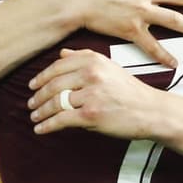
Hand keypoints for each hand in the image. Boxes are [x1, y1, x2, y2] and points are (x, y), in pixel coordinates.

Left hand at [27, 49, 161, 137]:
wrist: (151, 111)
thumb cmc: (131, 91)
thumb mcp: (109, 67)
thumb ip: (84, 58)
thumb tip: (62, 53)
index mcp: (93, 60)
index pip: (57, 67)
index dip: (41, 78)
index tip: (33, 85)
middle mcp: (91, 74)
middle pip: (53, 85)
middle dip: (38, 97)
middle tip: (31, 104)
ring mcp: (90, 94)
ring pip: (55, 103)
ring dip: (41, 112)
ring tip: (35, 117)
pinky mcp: (90, 115)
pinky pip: (61, 120)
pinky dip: (47, 126)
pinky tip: (41, 129)